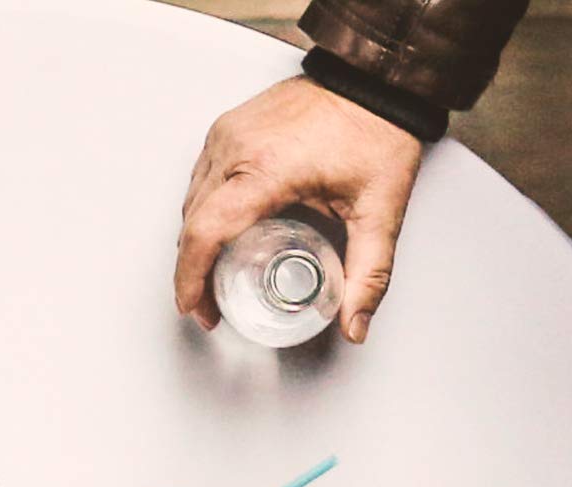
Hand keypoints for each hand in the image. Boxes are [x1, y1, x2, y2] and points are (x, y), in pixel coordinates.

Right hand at [175, 77, 422, 342]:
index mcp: (266, 169)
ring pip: (191, 202)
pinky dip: (203, 212)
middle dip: (192, 271)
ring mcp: (229, 134)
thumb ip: (369, 274)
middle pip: (192, 223)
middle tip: (210, 306)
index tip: (194, 307)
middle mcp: (238, 148)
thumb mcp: (380, 209)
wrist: (376, 76)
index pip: (205, 233)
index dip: (191, 278)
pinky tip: (222, 233)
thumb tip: (354, 326)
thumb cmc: (376, 130)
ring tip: (215, 275)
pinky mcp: (230, 128)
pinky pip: (201, 180)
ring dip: (196, 243)